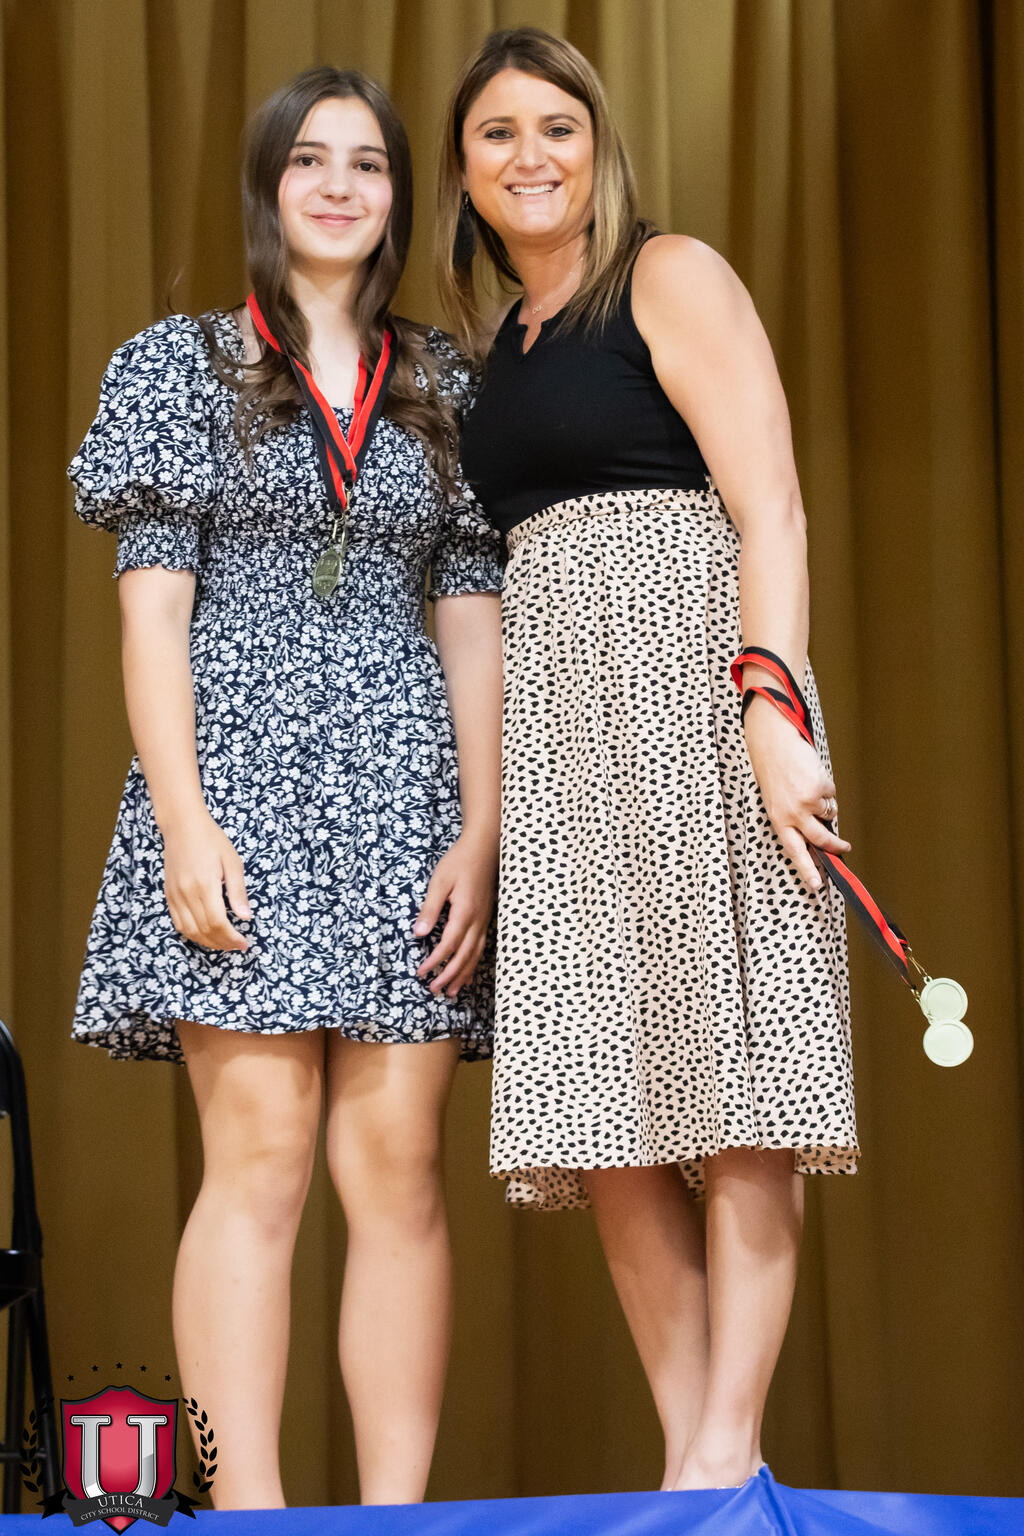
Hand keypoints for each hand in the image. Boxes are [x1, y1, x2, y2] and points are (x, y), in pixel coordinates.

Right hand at [162, 808, 250, 950]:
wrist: (182, 826)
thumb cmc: (211, 840)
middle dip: (222, 943)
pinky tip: (205, 935)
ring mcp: (175, 895)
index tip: (244, 943)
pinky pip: (177, 923)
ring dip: (207, 942)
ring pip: (189, 931)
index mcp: (205, 885)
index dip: (231, 938)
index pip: (218, 923)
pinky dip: (191, 934)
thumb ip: (238, 891)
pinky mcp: (168, 895)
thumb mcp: (232, 862)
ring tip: (223, 943)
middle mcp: (187, 894)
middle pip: (204, 930)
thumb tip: (245, 917)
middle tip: (237, 946)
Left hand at [414, 831, 497, 997]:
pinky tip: (468, 973)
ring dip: (464, 975)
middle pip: (464, 956)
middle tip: (435, 990)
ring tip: (453, 992)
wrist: (484, 849)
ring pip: (475, 955)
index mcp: (464, 912)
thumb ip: (429, 909)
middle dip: (449, 975)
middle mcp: (477, 921)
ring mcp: (484, 921)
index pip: (448, 945)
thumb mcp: (439, 882)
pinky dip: (474, 964)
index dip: (435, 961)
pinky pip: (482, 948)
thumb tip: (418, 934)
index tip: (421, 972)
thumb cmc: (459, 862)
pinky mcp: (486, 919)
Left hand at [742, 696, 850, 892]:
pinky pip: (832, 794)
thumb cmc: (774, 770)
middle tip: (844, 848)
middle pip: (820, 839)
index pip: (794, 851)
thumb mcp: (776, 800)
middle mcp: (791, 815)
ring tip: (812, 787)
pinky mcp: (818, 790)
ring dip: (826, 803)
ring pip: (829, 813)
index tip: (816, 886)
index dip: (807, 869)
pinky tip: (812, 774)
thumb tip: (817, 831)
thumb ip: (792, 817)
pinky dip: (826, 785)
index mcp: (778, 820)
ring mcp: (806, 803)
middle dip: (835, 845)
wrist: (774, 743)